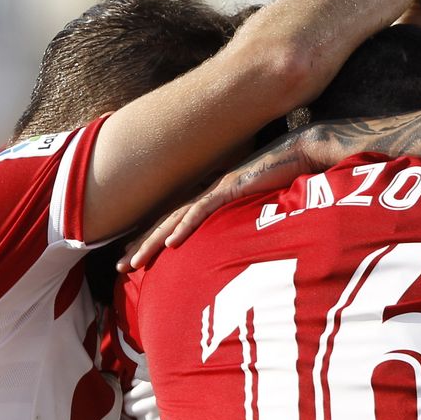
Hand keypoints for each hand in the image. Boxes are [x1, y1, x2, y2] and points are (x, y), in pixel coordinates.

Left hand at [120, 132, 326, 269]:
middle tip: (119, 266)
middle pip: (166, 222)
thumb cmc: (285, 178)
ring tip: (132, 263)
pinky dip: (185, 226)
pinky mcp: (230, 188)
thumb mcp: (259, 206)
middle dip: (140, 245)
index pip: (175, 222)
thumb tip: (244, 241)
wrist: (301, 152)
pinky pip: (202, 210)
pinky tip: (170, 243)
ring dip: (152, 242)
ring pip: (175, 219)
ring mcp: (216, 190)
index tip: (135, 257)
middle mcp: (207, 193)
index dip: (153, 239)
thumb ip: (246, 220)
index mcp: (211, 198)